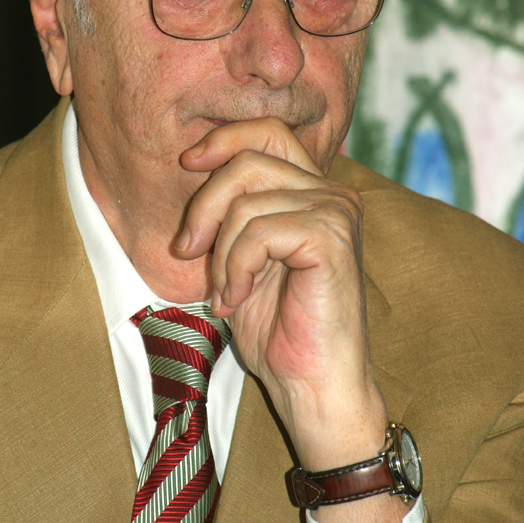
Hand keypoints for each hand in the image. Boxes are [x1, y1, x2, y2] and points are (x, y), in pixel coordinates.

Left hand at [176, 119, 408, 522]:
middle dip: (205, 205)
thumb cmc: (279, 332)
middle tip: (187, 252)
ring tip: (226, 292)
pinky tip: (238, 299)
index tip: (187, 163)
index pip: (268, 134)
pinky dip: (235, 266)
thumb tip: (197, 167)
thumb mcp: (242, 259)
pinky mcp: (331, 239)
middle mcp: (333, 194)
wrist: (313, 388)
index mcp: (315, 193)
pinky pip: (259, 230)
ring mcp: (337, 213)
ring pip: (248, 201)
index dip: (224, 139)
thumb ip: (233, 213)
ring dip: (220, 253)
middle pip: (250, 160)